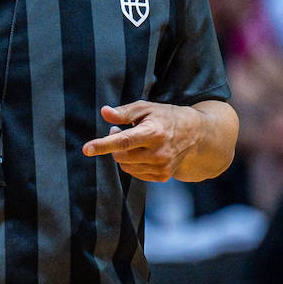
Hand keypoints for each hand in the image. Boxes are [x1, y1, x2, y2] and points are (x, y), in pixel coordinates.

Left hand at [81, 101, 201, 181]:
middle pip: (121, 156)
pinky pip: (134, 173)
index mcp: (154, 133)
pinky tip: (141, 151)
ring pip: (126, 166)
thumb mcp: (146, 108)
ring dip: (122, 154)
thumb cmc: (165, 117)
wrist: (196, 134)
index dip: (103, 145)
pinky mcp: (163, 176)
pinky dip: (131, 163)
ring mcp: (162, 167)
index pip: (124, 141)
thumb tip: (104, 112)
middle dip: (113, 144)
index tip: (86, 149)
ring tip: (134, 140)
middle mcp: (159, 153)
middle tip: (118, 130)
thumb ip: (124, 112)